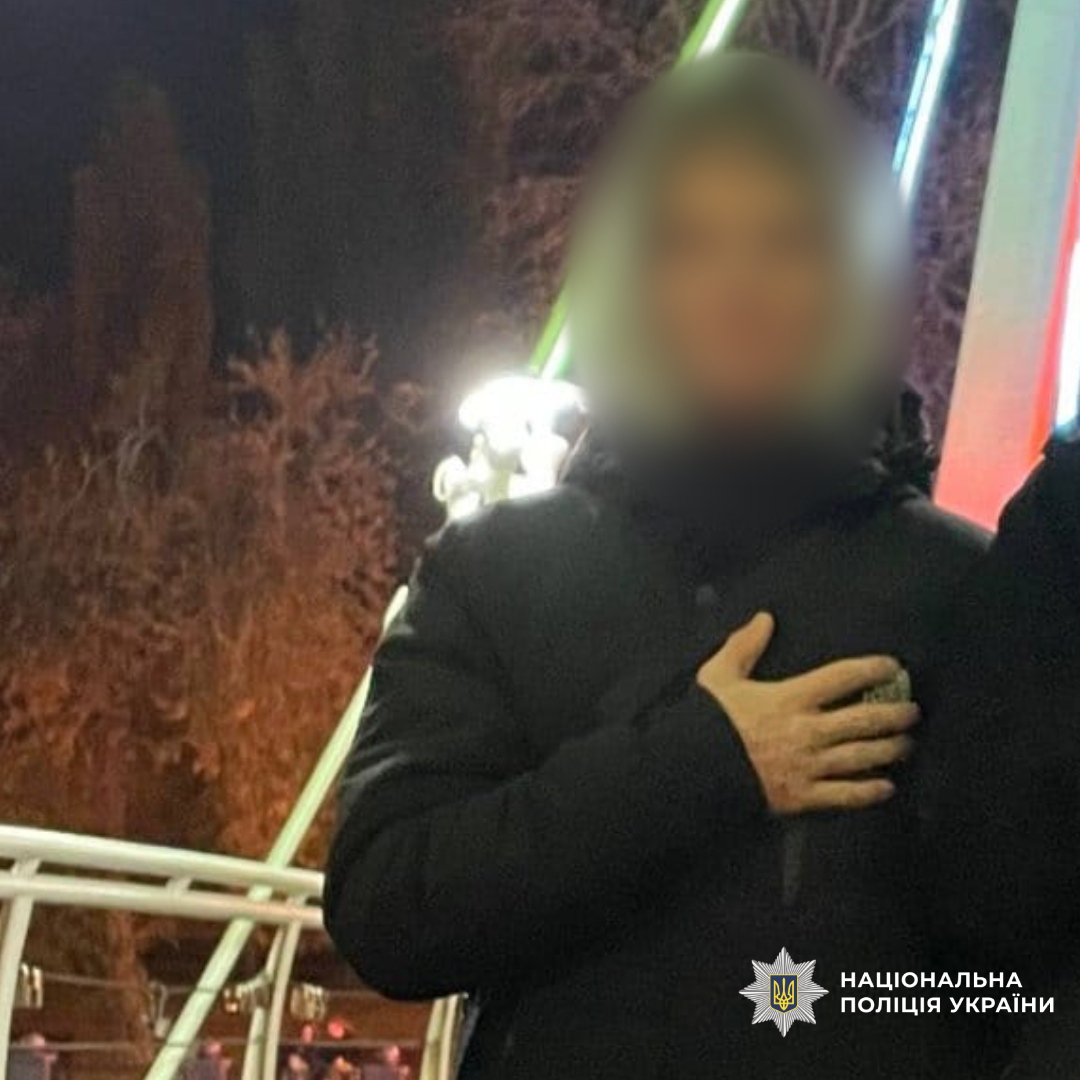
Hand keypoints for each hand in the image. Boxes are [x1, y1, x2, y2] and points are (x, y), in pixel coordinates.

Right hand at [697, 612, 917, 814]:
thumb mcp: (717, 675)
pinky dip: (870, 791)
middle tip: (913, 711)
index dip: (871, 669)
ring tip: (907, 744)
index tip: (892, 666)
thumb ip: (743, 646)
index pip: (841, 678)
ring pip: (861, 757)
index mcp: (789, 698)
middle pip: (863, 720)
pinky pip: (845, 795)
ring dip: (889, 750)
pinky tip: (886, 787)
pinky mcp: (803, 797)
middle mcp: (807, 731)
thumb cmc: (706, 722)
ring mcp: (808, 766)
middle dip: (893, 715)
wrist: (691, 772)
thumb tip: (765, 618)